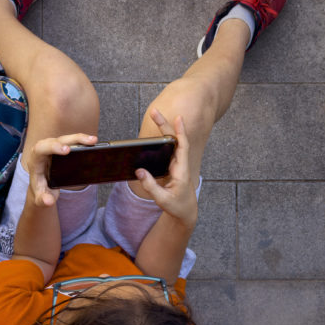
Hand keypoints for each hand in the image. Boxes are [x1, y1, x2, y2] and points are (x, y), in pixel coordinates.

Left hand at [27, 133, 96, 206]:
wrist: (43, 187)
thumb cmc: (42, 191)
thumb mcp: (41, 198)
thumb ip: (43, 200)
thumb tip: (48, 201)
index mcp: (36, 161)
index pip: (41, 149)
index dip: (53, 147)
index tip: (67, 150)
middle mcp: (43, 150)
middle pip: (56, 140)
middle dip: (72, 140)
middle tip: (87, 143)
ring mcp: (53, 147)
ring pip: (66, 139)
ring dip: (80, 138)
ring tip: (94, 141)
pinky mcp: (61, 147)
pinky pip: (71, 141)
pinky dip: (82, 141)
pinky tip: (93, 142)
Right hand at [135, 109, 197, 229]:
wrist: (185, 213)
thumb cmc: (177, 206)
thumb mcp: (162, 199)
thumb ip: (150, 186)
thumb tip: (138, 171)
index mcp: (181, 171)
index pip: (182, 147)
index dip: (180, 132)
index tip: (178, 117)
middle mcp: (180, 165)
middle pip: (174, 140)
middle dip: (165, 125)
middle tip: (155, 111)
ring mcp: (176, 165)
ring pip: (171, 144)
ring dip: (163, 130)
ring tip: (156, 115)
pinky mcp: (171, 168)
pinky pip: (167, 151)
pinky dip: (162, 140)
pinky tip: (155, 133)